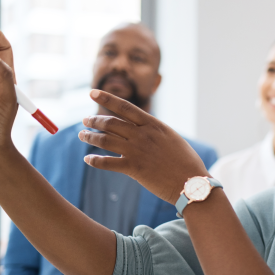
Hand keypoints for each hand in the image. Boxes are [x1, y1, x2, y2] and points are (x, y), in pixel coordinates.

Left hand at [79, 90, 209, 203]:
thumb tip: (143, 128)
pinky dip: (95, 160)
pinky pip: (107, 163)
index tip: (92, 92)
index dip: (106, 98)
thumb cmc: (186, 162)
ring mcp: (137, 151)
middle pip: (110, 123)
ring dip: (90, 137)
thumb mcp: (172, 138)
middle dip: (94, 120)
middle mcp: (142, 135)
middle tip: (85, 121)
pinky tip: (88, 160)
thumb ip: (155, 132)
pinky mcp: (133, 169)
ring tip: (83, 135)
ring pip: (105, 140)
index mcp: (153, 125)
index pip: (124, 106)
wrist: (192, 182)